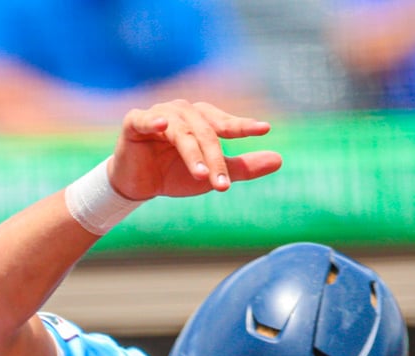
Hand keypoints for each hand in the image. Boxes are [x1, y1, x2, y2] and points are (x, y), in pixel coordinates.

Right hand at [107, 100, 280, 200]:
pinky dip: (154, 121)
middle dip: (214, 159)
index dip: (243, 126)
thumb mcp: (212, 173)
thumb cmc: (175, 174)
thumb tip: (279, 160)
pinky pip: (146, 119)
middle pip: (205, 132)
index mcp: (202, 118)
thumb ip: (242, 167)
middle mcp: (183, 111)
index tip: (264, 130)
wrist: (137, 185)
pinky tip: (163, 126)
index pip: (225, 122)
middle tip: (222, 186)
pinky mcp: (135, 122)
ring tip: (201, 176)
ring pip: (181, 132)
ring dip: (192, 154)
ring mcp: (159, 114)